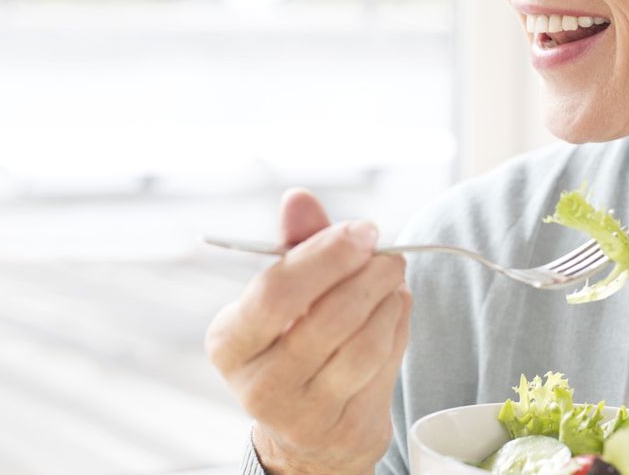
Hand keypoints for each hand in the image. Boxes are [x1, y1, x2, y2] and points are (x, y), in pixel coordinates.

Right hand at [205, 188, 410, 474]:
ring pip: (363, 345)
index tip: (363, 231)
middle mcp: (259, 385)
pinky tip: (394, 312)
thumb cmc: (293, 342)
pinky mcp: (344, 431)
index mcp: (230, 342)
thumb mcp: (286, 295)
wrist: (307, 431)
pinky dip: (398, 329)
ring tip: (393, 281)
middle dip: (369, 276)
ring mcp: (303, 415)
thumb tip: (299, 198)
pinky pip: (383, 367)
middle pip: (327, 318)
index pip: (277, 291)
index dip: (326, 255)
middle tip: (391, 254)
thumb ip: (296, 245)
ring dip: (389, 302)